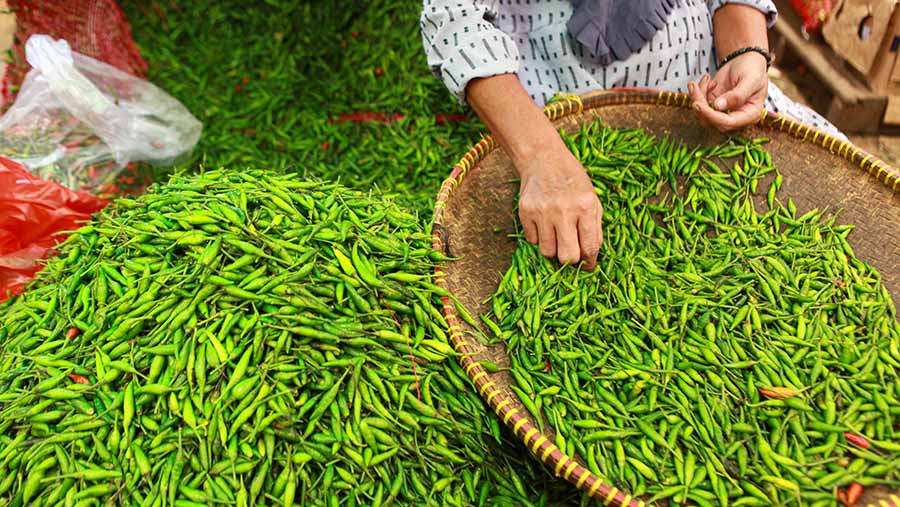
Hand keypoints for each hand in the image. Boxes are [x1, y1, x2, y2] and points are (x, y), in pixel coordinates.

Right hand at [515, 143, 602, 269]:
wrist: (544, 159)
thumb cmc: (573, 181)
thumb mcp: (592, 199)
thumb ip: (595, 228)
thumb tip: (591, 256)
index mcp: (585, 207)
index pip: (589, 248)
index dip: (589, 262)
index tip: (587, 265)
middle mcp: (564, 211)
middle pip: (567, 257)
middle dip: (570, 260)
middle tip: (571, 252)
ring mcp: (542, 212)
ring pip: (547, 252)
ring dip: (553, 248)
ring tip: (557, 235)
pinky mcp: (526, 212)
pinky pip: (532, 241)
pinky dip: (539, 238)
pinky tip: (544, 224)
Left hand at [688, 52, 767, 131]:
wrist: (745, 59)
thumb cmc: (753, 69)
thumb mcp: (751, 79)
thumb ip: (737, 95)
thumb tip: (718, 106)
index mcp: (750, 114)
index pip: (729, 123)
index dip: (712, 116)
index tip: (700, 105)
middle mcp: (736, 116)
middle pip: (711, 120)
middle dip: (700, 104)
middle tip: (695, 88)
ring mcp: (723, 111)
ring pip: (702, 114)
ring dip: (697, 97)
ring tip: (704, 80)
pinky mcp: (712, 104)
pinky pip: (700, 103)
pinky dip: (699, 92)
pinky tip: (707, 80)